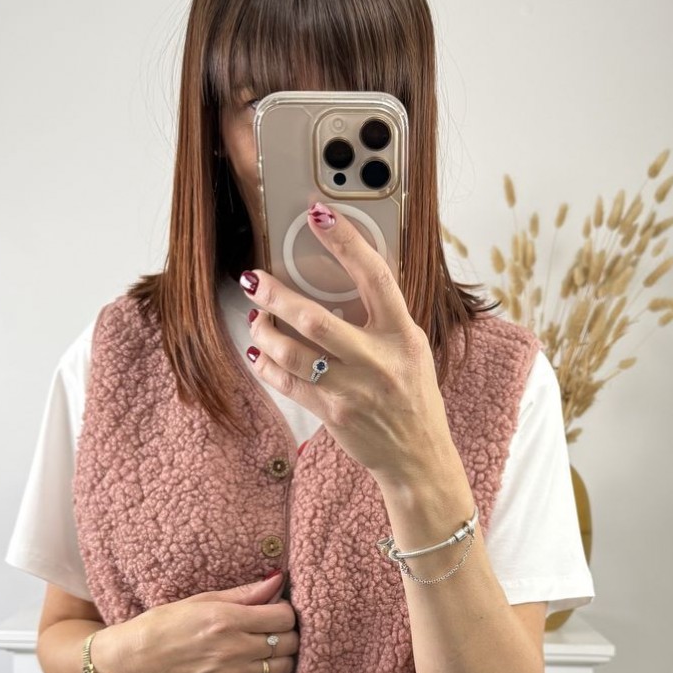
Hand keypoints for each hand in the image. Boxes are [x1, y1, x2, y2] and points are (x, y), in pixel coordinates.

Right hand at [90, 573, 298, 672]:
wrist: (137, 660)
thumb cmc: (165, 624)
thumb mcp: (203, 600)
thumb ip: (244, 593)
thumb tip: (278, 580)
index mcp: (227, 619)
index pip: (284, 617)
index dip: (284, 612)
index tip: (274, 611)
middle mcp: (233, 648)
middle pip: (288, 642)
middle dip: (285, 633)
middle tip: (270, 630)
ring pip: (283, 666)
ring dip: (279, 656)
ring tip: (263, 649)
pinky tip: (254, 669)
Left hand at [240, 201, 455, 482]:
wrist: (419, 457)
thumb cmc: (414, 398)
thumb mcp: (413, 349)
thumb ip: (384, 317)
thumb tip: (348, 277)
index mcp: (404, 335)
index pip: (375, 277)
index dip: (345, 242)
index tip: (318, 215)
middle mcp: (379, 360)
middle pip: (315, 319)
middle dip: (277, 295)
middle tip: (254, 278)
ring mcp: (354, 390)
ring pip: (293, 353)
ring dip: (266, 331)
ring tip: (256, 318)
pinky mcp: (333, 414)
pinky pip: (288, 384)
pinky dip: (267, 365)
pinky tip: (259, 352)